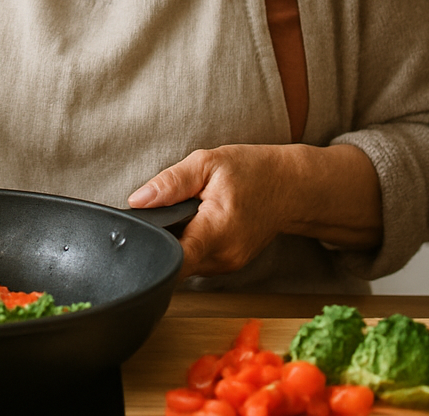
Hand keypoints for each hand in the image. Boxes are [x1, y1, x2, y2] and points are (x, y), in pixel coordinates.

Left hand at [127, 143, 382, 278]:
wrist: (292, 187)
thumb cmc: (253, 171)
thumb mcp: (209, 163)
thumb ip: (171, 183)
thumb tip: (137, 200)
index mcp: (216, 230)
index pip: (175, 261)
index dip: (150, 253)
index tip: (136, 240)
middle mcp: (223, 257)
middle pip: (173, 260)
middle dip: (160, 239)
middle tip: (161, 211)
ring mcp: (227, 266)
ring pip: (184, 262)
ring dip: (176, 240)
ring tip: (183, 213)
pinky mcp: (227, 266)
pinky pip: (197, 260)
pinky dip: (190, 243)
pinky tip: (195, 222)